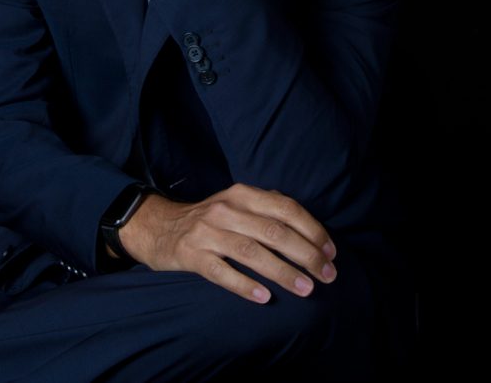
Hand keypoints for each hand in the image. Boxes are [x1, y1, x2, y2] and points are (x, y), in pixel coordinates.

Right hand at [118, 183, 337, 304]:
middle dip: (306, 254)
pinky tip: (264, 297)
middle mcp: (226, 210)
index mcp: (242, 194)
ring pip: (252, 253)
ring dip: (283, 272)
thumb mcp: (236, 203)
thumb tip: (308, 227)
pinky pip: (222, 273)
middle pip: (273, 231)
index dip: (311, 229)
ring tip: (306, 288)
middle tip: (327, 275)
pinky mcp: (193, 256)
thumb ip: (266, 208)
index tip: (330, 251)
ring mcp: (208, 233)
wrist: (160, 226)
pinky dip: (244, 285)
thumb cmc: (209, 219)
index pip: (285, 208)